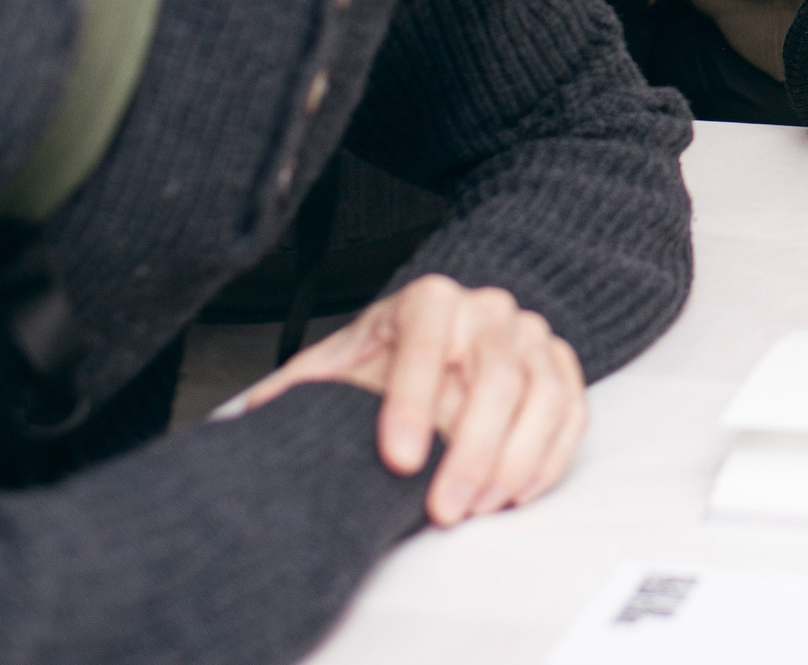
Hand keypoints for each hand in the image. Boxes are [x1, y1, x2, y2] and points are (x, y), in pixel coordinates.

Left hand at [231, 273, 587, 525]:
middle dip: (470, 451)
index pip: (425, 345)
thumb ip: (293, 392)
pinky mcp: (562, 367)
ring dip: (513, 462)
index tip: (397, 461)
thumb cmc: (384, 360)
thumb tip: (236, 425)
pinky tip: (513, 494)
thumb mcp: (335, 367)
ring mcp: (532, 335)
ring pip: (541, 397)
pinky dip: (548, 459)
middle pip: (496, 377)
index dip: (413, 404)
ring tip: (476, 508)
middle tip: (443, 510)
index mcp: (429, 299)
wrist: (447, 333)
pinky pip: (571, 412)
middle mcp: (488, 308)